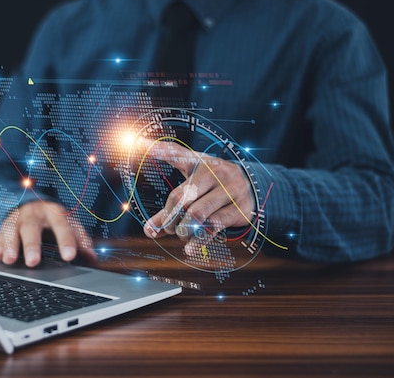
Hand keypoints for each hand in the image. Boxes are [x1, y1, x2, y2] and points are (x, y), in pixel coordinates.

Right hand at [0, 201, 95, 266]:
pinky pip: (0, 233)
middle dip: (32, 245)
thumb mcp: (68, 223)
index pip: (62, 226)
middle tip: (33, 262)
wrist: (31, 200)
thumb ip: (80, 239)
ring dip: (11, 245)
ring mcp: (18, 217)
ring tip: (10, 260)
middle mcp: (35, 214)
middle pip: (32, 227)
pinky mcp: (5, 223)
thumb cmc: (53, 217)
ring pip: (12, 229)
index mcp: (54, 212)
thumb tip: (93, 257)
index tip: (69, 256)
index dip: (66, 241)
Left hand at [141, 140, 253, 254]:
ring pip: (197, 214)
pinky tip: (190, 249)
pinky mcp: (240, 208)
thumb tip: (149, 230)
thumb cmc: (214, 187)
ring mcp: (229, 189)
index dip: (160, 150)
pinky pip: (214, 226)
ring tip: (183, 235)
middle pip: (182, 197)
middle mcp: (215, 172)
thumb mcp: (194, 188)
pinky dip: (198, 240)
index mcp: (200, 163)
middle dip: (170, 218)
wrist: (254, 190)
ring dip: (184, 230)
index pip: (177, 155)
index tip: (139, 143)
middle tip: (169, 229)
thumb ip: (171, 207)